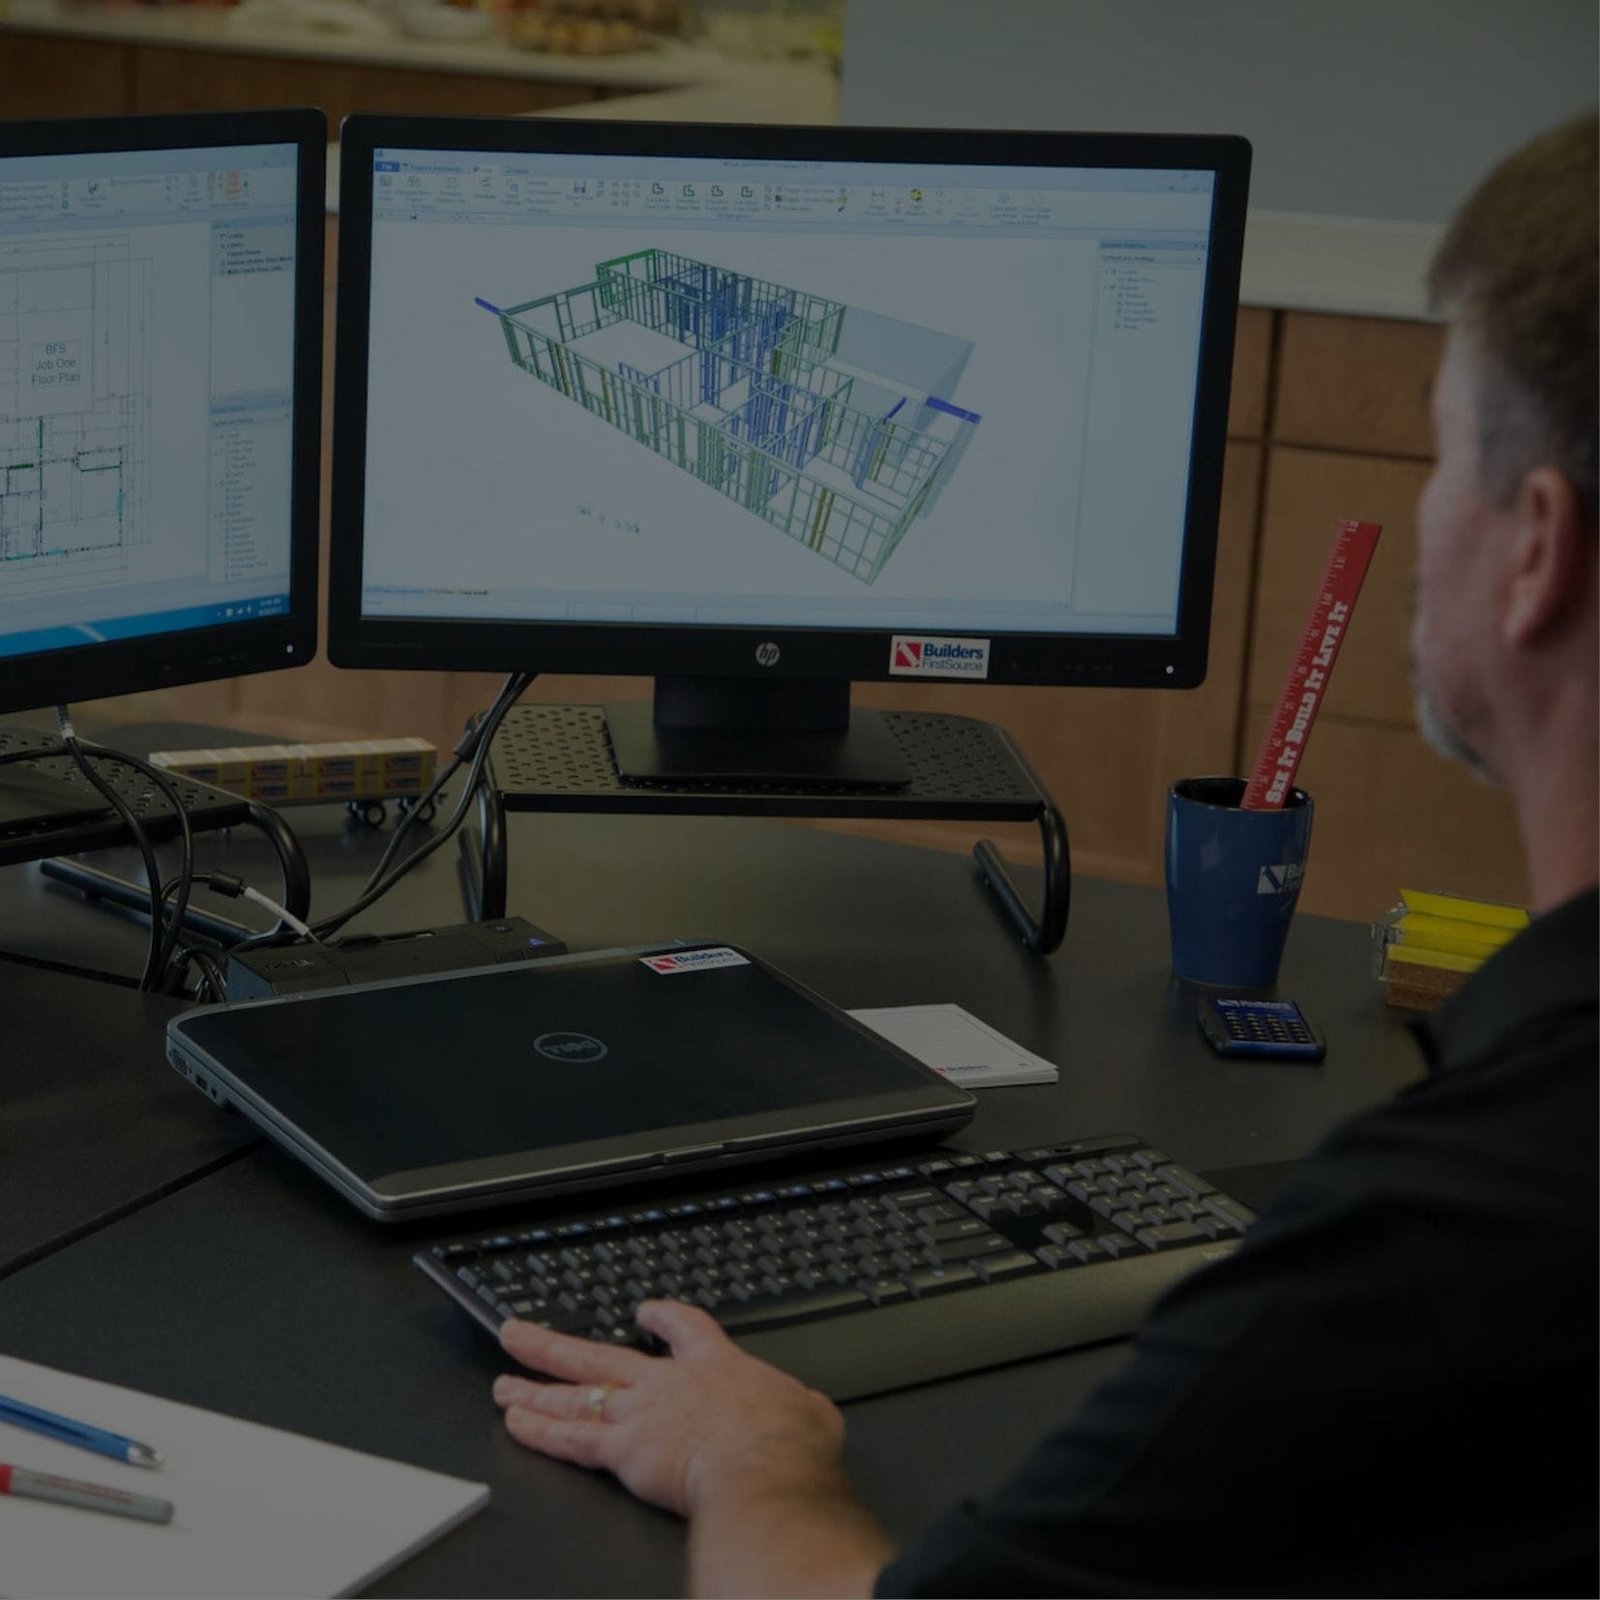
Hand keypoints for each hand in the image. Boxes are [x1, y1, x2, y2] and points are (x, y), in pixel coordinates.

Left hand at [494, 1300, 847, 1518]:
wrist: (764, 1470)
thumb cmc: (788, 1445)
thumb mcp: (807, 1411)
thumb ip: (799, 1406)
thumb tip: (811, 1411)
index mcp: (715, 1366)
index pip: (682, 1328)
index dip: (658, 1316)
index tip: (641, 1310)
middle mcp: (667, 1385)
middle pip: (599, 1354)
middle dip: (555, 1345)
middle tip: (518, 1333)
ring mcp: (640, 1415)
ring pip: (575, 1396)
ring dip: (534, 1388)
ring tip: (502, 1382)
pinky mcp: (625, 1452)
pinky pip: (572, 1440)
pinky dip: (540, 1431)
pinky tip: (515, 1424)